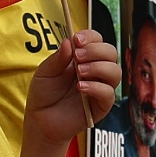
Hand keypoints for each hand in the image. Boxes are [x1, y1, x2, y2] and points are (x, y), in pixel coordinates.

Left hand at [27, 30, 120, 147]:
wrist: (40, 119)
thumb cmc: (44, 94)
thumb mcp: (45, 72)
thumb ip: (58, 58)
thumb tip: (69, 42)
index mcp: (84, 57)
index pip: (97, 40)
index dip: (90, 37)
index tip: (77, 39)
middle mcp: (96, 70)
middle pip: (110, 52)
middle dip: (96, 50)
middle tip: (78, 56)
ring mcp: (100, 87)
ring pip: (115, 71)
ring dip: (98, 67)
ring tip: (79, 72)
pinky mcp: (101, 105)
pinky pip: (109, 93)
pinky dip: (97, 87)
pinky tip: (81, 87)